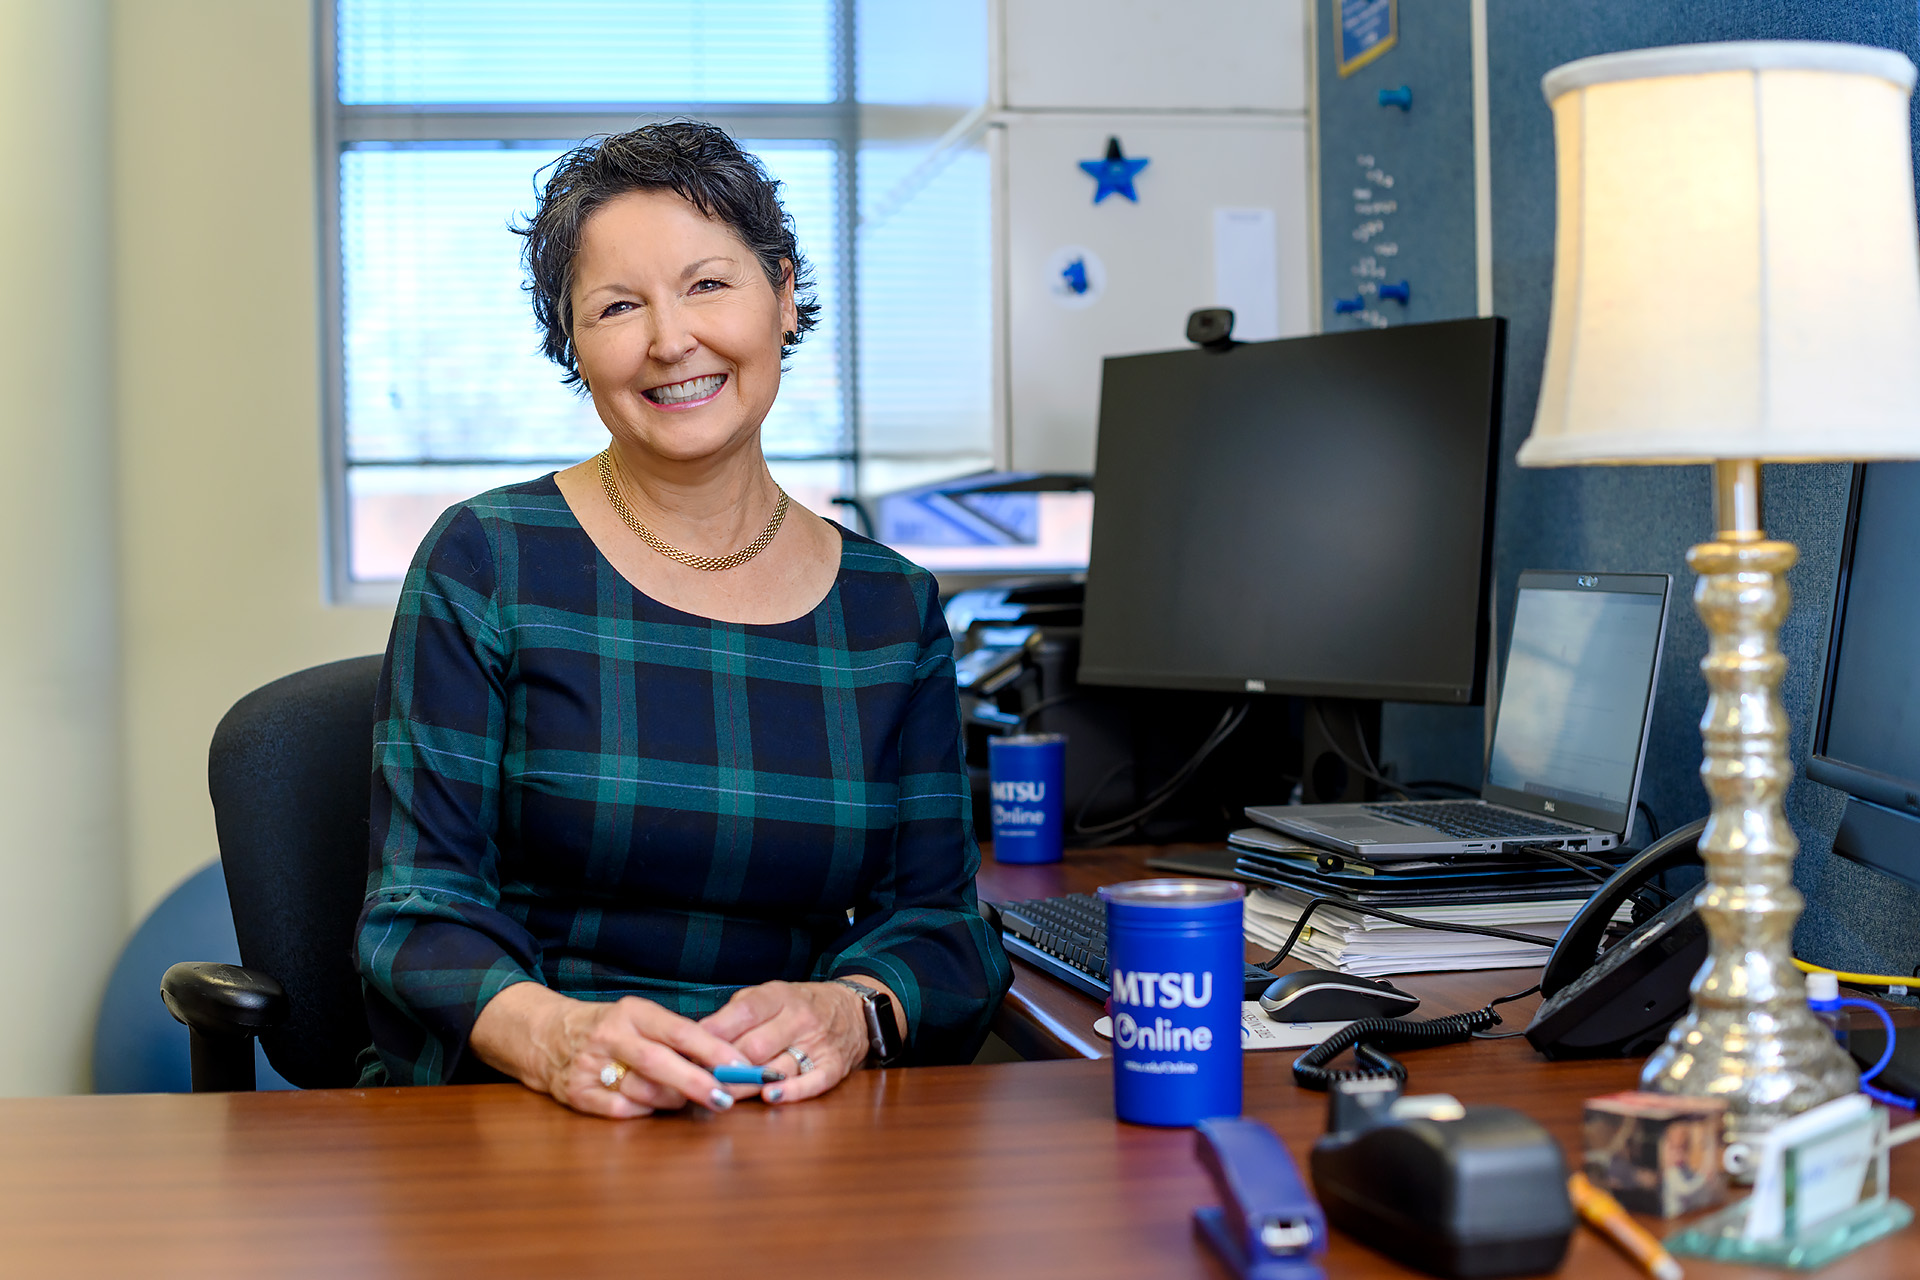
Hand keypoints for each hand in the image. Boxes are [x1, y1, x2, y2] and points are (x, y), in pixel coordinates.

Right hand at [471, 983, 755, 1118]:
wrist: (546, 1037)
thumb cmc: (609, 1029)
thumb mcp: (639, 1018)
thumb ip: (675, 1037)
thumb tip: (724, 1062)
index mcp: (632, 1012)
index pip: (679, 1030)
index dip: (712, 1050)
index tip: (739, 1066)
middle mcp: (610, 1036)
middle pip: (659, 1062)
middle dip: (697, 1083)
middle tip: (726, 1098)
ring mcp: (590, 1066)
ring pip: (642, 1090)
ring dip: (673, 1100)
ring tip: (689, 1100)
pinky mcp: (577, 1094)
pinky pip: (620, 1111)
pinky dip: (643, 1111)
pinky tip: (653, 1107)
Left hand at [698, 979, 891, 1103]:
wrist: (853, 1009)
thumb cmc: (799, 1006)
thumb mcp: (769, 996)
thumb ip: (737, 1014)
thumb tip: (699, 1038)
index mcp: (780, 996)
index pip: (745, 1012)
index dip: (716, 1032)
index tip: (690, 1047)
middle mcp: (800, 1018)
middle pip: (756, 1045)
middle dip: (725, 1065)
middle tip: (698, 1079)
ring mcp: (818, 1043)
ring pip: (778, 1067)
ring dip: (748, 1084)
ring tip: (721, 1094)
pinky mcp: (834, 1066)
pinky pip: (813, 1082)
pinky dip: (792, 1092)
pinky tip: (770, 1097)